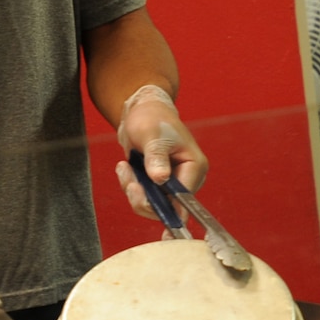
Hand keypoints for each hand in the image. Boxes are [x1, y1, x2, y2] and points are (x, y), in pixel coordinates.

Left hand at [114, 84, 208, 219]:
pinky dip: (131, 186)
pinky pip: (144, 197)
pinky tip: (125, 168)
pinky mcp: (159, 184)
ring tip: (124, 168)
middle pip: (168, 207)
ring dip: (133, 190)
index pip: (183, 198)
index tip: (146, 204)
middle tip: (128, 179)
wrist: (142, 112)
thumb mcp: (152, 136)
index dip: (165, 206)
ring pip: (153, 204)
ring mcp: (173, 183)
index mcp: (195, 166)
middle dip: (143, 197)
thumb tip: (160, 179)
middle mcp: (188, 178)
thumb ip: (157, 157)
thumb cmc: (152, 118)